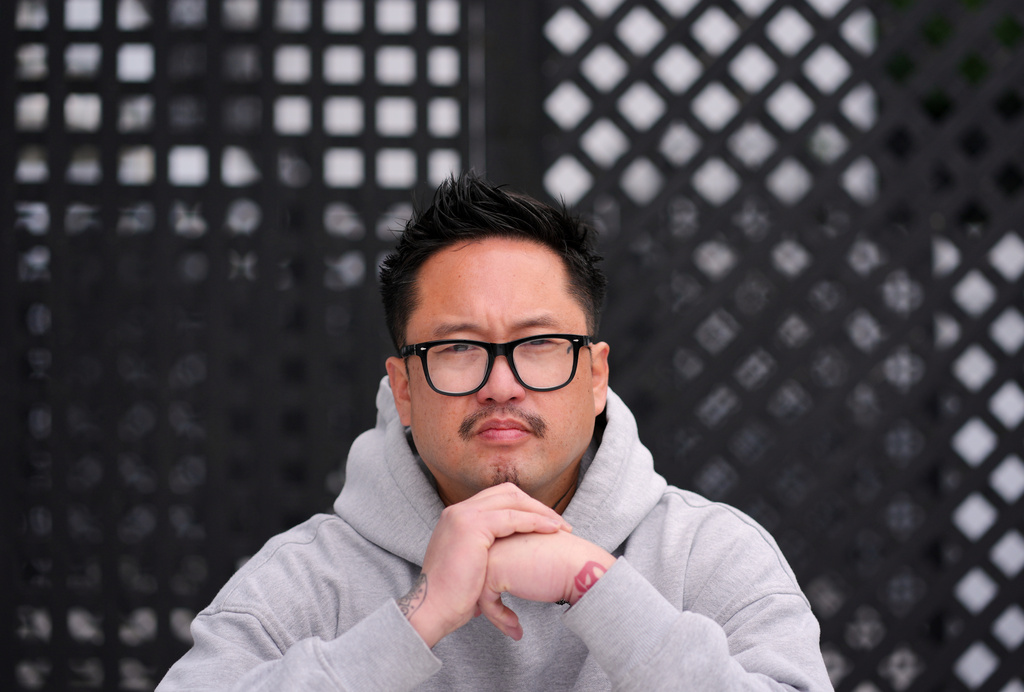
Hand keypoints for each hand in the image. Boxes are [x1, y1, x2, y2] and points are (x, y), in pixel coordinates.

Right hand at [399, 483, 571, 646]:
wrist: (433, 608)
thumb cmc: (454, 597)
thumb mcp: (471, 565)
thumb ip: (486, 553)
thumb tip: (507, 560)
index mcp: (457, 516)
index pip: (497, 498)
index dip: (524, 507)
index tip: (546, 523)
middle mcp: (459, 510)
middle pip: (507, 492)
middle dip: (536, 505)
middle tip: (560, 524)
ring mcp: (463, 515)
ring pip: (512, 500)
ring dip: (541, 512)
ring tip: (562, 527)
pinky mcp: (472, 526)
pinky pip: (513, 517)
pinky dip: (535, 521)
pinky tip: (552, 530)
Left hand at [478, 531, 614, 638]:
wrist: (579, 567)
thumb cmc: (566, 564)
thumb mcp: (535, 556)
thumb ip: (519, 560)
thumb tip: (507, 578)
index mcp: (506, 529)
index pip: (488, 559)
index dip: (491, 585)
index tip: (495, 604)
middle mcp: (496, 535)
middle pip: (480, 572)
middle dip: (485, 598)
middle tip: (488, 617)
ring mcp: (492, 550)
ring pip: (479, 586)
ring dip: (494, 612)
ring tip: (512, 627)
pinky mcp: (494, 569)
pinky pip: (486, 598)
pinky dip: (499, 616)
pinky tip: (516, 627)